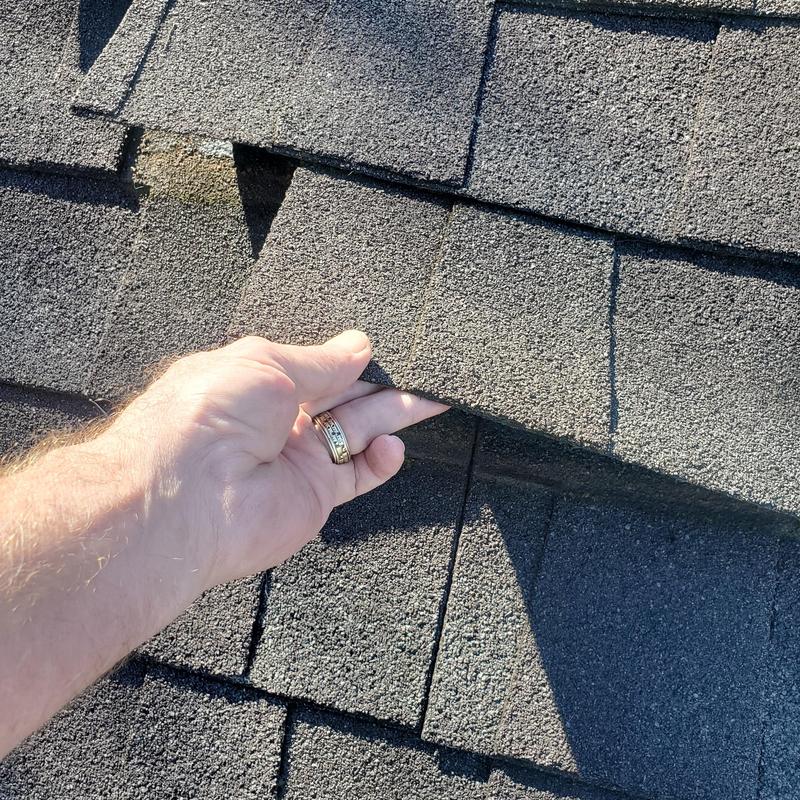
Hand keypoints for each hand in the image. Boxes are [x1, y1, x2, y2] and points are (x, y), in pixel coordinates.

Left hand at [102, 331, 445, 591]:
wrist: (184, 498)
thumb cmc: (209, 415)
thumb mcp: (266, 364)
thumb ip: (320, 360)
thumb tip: (359, 344)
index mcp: (259, 382)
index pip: (318, 366)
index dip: (353, 357)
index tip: (389, 346)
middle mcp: (280, 421)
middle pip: (346, 396)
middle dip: (385, 384)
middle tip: (427, 371)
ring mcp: (298, 459)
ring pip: (359, 432)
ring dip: (395, 415)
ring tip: (432, 398)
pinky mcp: (314, 496)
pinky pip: (358, 475)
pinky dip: (382, 461)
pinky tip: (393, 446)